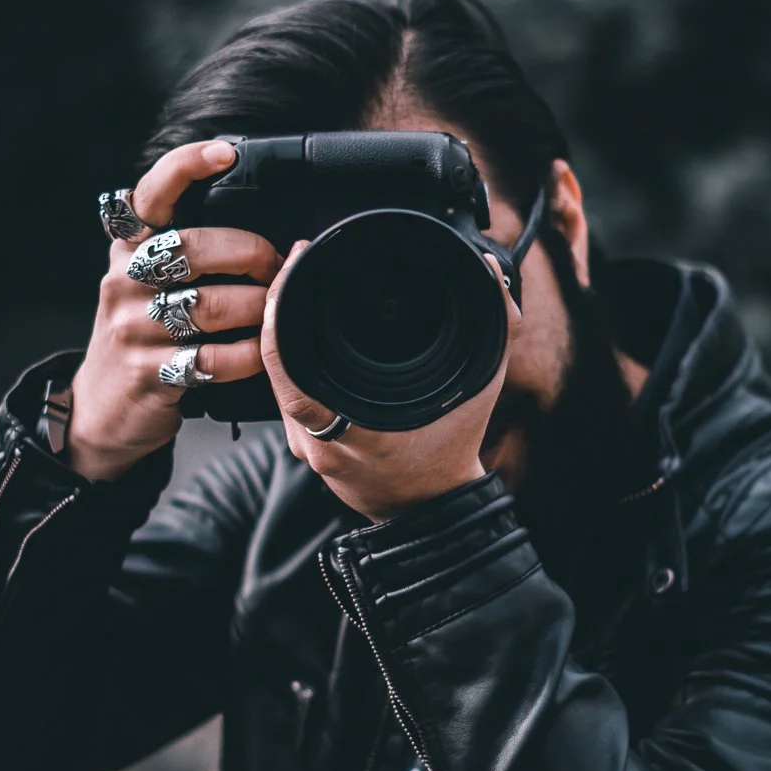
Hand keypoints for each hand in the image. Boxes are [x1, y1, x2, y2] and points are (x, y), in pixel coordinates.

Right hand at [67, 140, 281, 479]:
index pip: (149, 194)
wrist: (103, 407)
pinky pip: (213, 360)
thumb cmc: (143, 333)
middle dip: (248, 252)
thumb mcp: (145, 281)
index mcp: (127, 249)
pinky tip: (262, 351)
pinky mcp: (149, 374)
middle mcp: (124, 281)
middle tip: (274, 265)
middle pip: (193, 249)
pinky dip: (249, 355)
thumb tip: (260, 219)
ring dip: (257, 306)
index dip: (186, 166)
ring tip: (275, 308)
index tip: (227, 152)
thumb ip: (182, 247)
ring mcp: (132, 329)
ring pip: (209, 306)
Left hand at [261, 242, 521, 521]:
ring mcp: (308, 447)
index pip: (288, 359)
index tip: (296, 261)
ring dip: (282, 331)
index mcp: (352, 425)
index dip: (281, 306)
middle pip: (275, 362)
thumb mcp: (482, 382)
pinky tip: (304, 331)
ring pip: (277, 378)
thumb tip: (490, 271)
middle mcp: (320, 439)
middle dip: (279, 305)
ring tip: (296, 286)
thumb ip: (496, 324)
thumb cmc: (453, 448)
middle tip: (294, 263)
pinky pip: (288, 393)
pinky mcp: (307, 449)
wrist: (433, 509)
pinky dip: (293, 359)